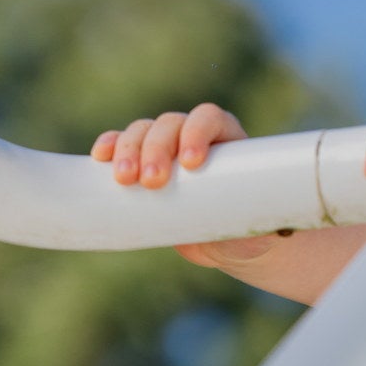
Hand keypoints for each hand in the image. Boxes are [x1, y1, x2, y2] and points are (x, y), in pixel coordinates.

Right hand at [91, 103, 273, 265]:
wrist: (229, 246)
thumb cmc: (250, 233)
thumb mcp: (258, 228)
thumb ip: (258, 225)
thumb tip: (266, 231)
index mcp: (228, 140)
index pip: (210, 118)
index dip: (198, 133)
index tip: (192, 163)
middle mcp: (195, 136)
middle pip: (171, 124)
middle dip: (157, 148)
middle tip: (152, 181)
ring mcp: (166, 148)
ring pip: (143, 131)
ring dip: (129, 149)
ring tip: (124, 179)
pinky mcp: (142, 163)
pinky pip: (120, 144)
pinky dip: (109, 146)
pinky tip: (100, 158)